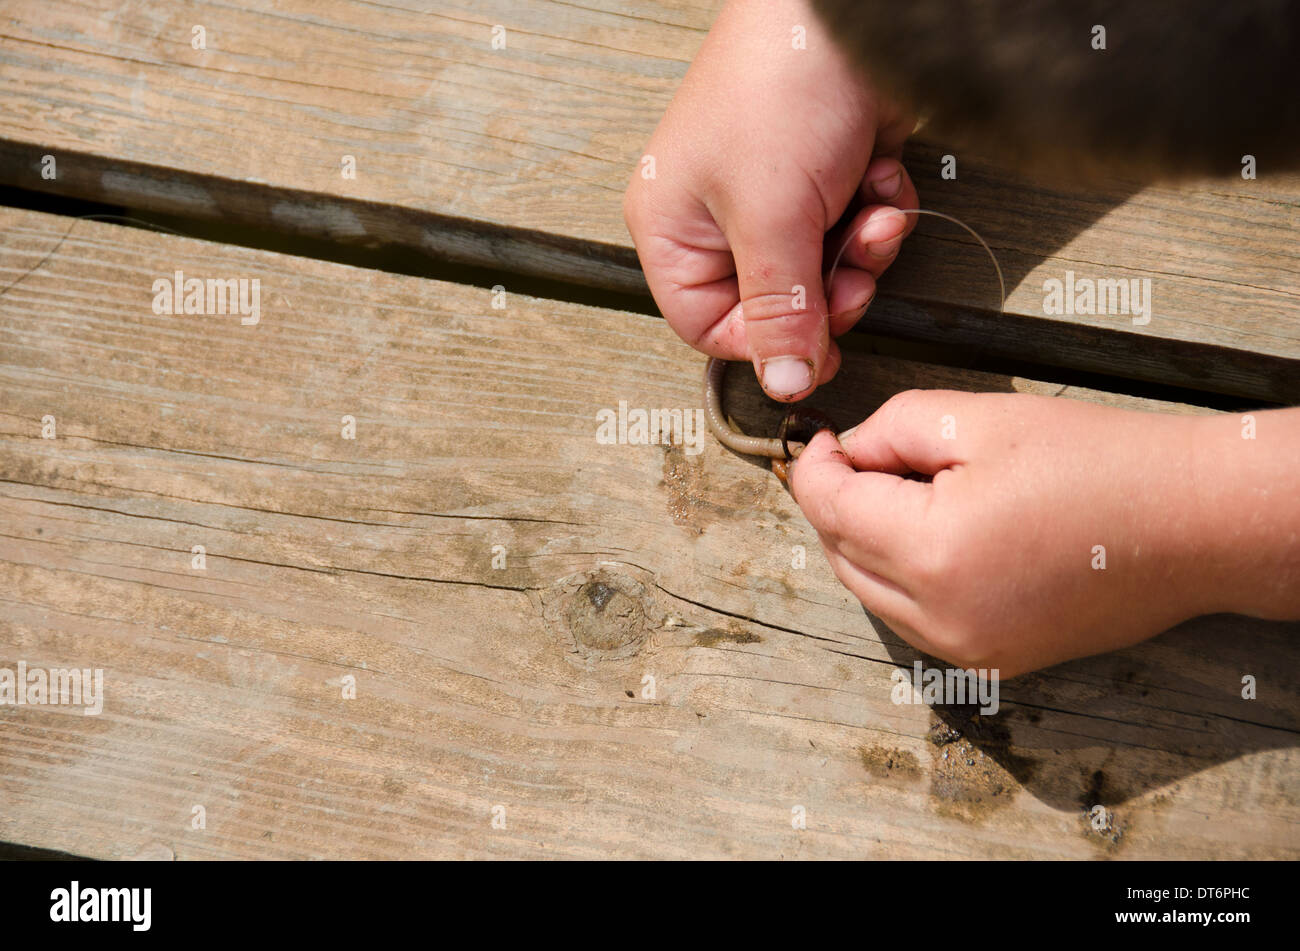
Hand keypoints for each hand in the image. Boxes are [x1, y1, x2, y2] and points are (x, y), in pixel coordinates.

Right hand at [624, 0, 916, 400]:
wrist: (854, 7)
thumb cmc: (781, 83)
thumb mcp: (774, 216)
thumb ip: (779, 309)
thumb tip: (781, 382)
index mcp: (672, 228)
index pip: (710, 327)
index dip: (767, 344)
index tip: (819, 349)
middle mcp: (718, 216)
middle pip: (776, 303)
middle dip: (828, 288)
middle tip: (852, 269)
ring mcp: (775, 193)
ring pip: (824, 269)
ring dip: (862, 248)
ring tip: (869, 208)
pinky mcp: (825, 174)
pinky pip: (854, 227)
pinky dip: (877, 208)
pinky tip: (876, 172)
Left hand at [789, 391, 1299, 676]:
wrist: (1192, 523)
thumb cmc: (1096, 462)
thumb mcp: (979, 419)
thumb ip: (892, 430)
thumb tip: (847, 452)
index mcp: (930, 552)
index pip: (829, 510)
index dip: (812, 468)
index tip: (818, 438)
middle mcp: (939, 617)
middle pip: (840, 555)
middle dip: (834, 503)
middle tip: (854, 457)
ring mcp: (966, 648)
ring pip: (869, 593)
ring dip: (861, 543)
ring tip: (893, 490)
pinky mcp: (993, 660)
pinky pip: (912, 619)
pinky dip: (898, 578)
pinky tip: (925, 535)